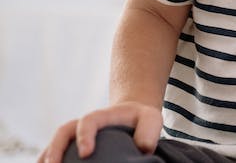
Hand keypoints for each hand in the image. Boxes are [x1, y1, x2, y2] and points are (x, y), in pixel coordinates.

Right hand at [38, 102, 161, 162]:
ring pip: (54, 142)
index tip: (86, 153)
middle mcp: (84, 123)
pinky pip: (54, 152)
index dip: (85, 135)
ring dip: (47, 156)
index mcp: (103, 115)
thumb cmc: (142, 119)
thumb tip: (142, 149)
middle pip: (64, 131)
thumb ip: (148, 132)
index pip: (89, 120)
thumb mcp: (151, 119)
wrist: (132, 115)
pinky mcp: (72, 145)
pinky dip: (47, 160)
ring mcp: (75, 134)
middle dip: (56, 148)